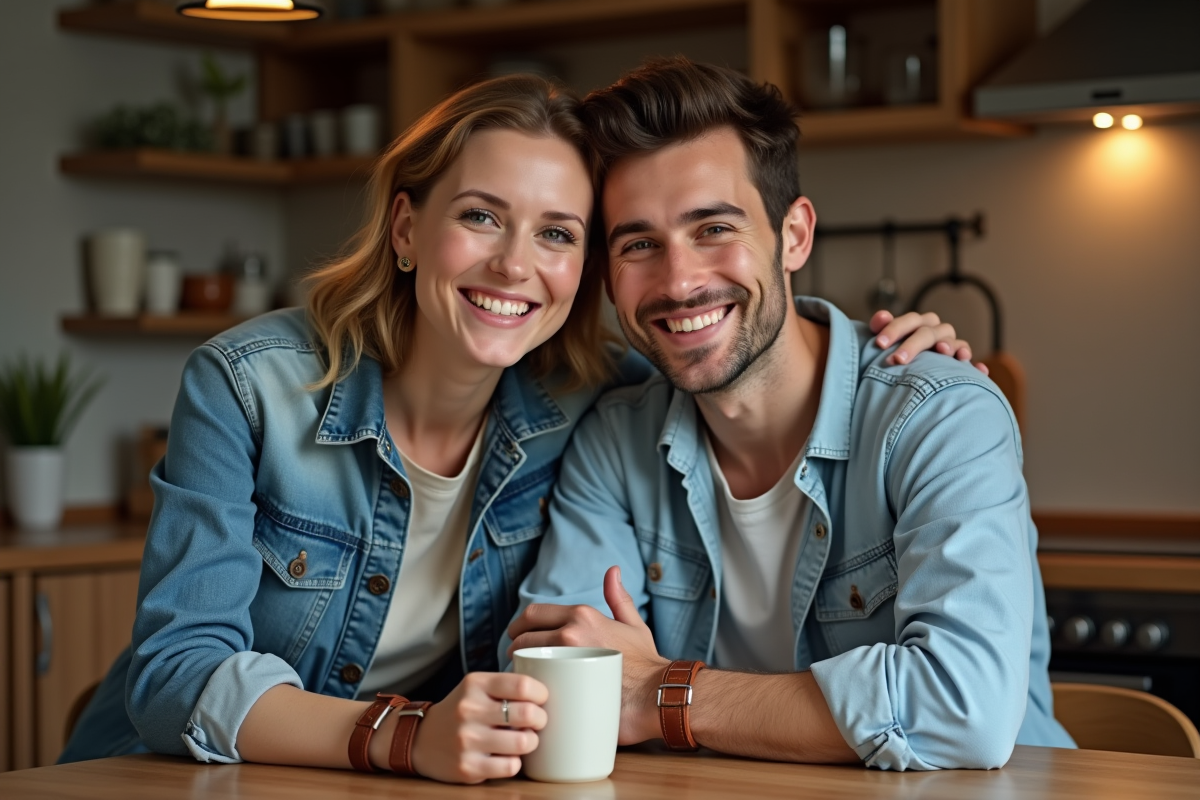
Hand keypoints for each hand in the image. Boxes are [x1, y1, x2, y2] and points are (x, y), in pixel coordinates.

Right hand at [409, 672, 547, 783]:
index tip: (542, 699)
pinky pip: (510, 767)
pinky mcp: (468, 767)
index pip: (523, 685)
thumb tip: (550, 690)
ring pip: (523, 742)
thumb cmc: (461, 711)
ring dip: (531, 742)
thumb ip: (506, 685)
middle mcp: (469, 710)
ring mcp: (467, 740)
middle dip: (541, 719)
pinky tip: (508, 756)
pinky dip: (515, 762)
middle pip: (528, 713)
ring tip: (524, 739)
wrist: (421, 740)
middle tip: (538, 721)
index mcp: (475, 684)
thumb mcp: (477, 687)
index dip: (541, 693)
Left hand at [507, 566, 666, 744]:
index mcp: (582, 615)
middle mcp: (570, 631)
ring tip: (524, 676)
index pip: (534, 613)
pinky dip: (527, 683)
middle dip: (515, 645)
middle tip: (516, 658)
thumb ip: (619, 598)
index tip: (518, 636)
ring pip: (524, 658)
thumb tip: (613, 571)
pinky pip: (533, 680)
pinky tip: (531, 691)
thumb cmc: (646, 662)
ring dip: (518, 665)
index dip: (520, 625)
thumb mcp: (634, 624)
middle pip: (523, 635)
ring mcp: (565, 658)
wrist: (657, 694)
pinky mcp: (565, 683)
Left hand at [869, 310, 988, 375]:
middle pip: (928, 332)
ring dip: (950, 345)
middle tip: (898, 359)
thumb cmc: (893, 352)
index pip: (910, 320)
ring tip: (943, 351)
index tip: (879, 343)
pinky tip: (979, 369)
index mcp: (917, 323)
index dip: (895, 329)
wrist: (907, 368)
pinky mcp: (960, 360)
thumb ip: (881, 327)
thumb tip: (881, 317)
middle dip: (913, 344)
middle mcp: (935, 331)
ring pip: (953, 341)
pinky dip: (975, 365)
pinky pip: (971, 361)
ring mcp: (950, 344)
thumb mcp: (885, 341)